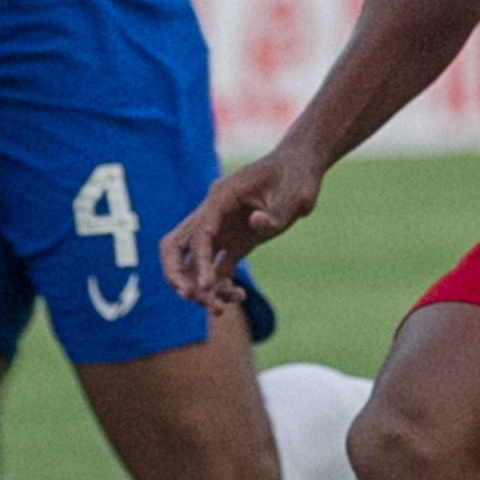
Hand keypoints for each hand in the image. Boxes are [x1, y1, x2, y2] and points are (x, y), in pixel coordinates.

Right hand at [164, 146, 325, 306]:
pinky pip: (216, 268)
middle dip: (176, 273)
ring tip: (219, 308)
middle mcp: (214, 214)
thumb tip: (255, 222)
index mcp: (222, 197)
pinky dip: (219, 285)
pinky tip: (238, 297)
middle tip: (190, 296)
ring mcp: (222, 229)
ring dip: (199, 286)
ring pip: (194, 262)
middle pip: (177, 245)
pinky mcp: (234, 242)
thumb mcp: (295, 197)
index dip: (198, 260)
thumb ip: (275, 214)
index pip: (199, 232)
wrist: (303, 171)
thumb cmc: (297, 178)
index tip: (205, 286)